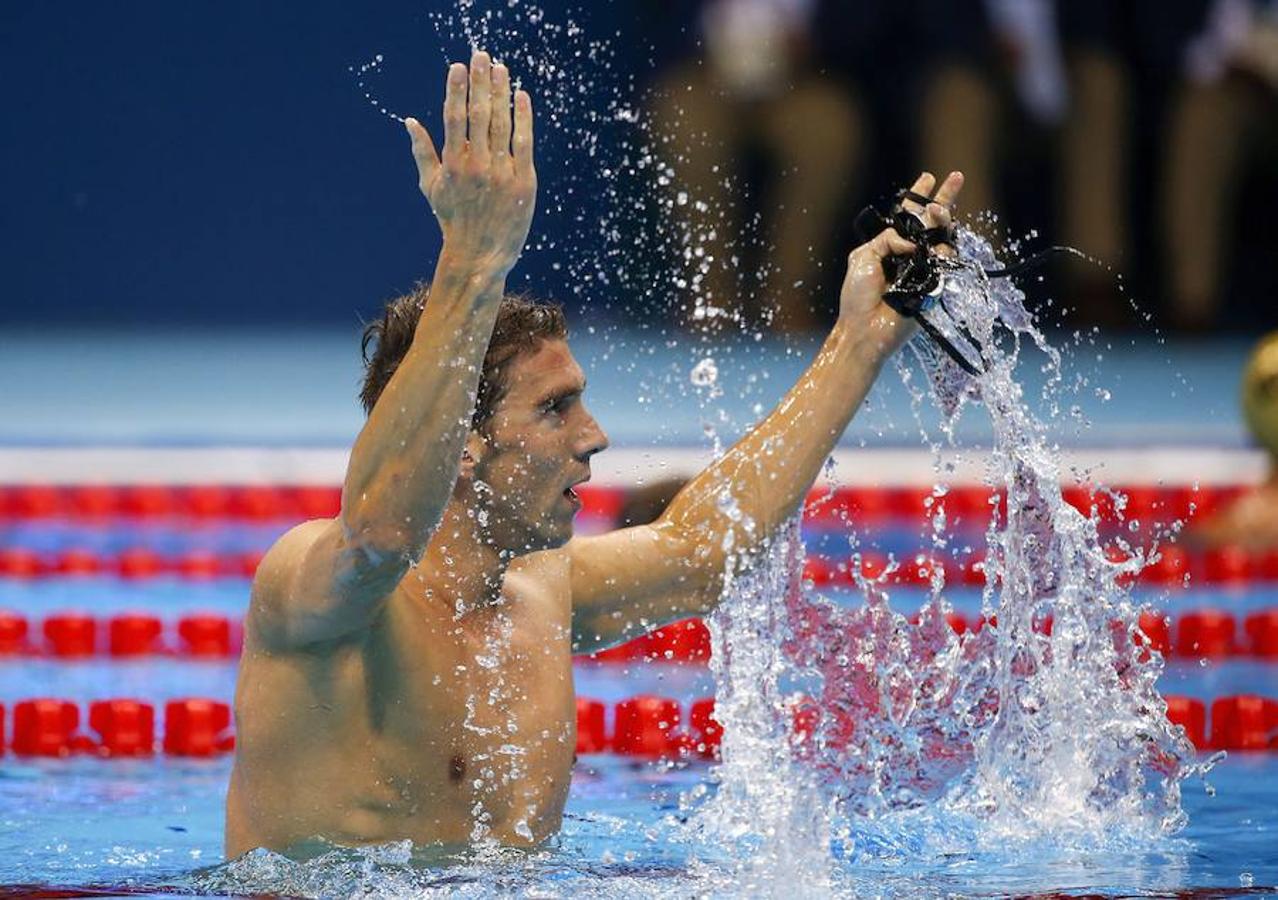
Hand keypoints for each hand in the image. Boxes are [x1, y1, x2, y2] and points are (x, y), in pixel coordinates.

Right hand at [405, 50, 536, 274]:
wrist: (481, 255)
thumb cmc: (453, 219)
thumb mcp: (432, 187)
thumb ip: (422, 152)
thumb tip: (409, 121)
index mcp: (453, 165)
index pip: (454, 119)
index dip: (456, 90)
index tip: (458, 67)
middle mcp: (478, 166)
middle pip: (479, 114)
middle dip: (480, 82)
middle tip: (482, 55)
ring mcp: (503, 173)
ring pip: (502, 124)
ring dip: (502, 93)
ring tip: (501, 69)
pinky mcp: (524, 181)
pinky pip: (525, 143)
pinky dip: (524, 118)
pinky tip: (521, 97)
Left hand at [837, 171, 963, 345]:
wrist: (865, 328)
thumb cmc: (858, 296)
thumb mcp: (863, 257)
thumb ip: (887, 239)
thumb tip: (913, 240)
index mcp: (890, 247)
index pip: (909, 217)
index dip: (919, 197)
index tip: (928, 177)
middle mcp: (910, 254)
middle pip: (932, 222)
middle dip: (944, 198)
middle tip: (956, 178)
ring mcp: (924, 268)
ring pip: (942, 237)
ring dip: (942, 218)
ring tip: (939, 207)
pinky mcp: (934, 284)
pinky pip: (945, 260)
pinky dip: (942, 246)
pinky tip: (939, 239)